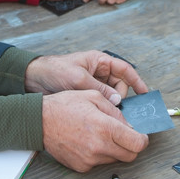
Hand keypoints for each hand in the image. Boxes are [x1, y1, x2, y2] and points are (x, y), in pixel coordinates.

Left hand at [25, 50, 148, 103]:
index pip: (124, 70)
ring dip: (112, 105)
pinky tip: (102, 116)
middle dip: (121, 97)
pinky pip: (102, 103)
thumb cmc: (55, 70)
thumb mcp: (78, 78)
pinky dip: (104, 109)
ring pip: (112, 97)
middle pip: (120, 86)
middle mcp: (99, 73)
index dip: (136, 81)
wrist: (34, 79)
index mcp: (99, 62)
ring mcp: (94, 85)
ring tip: (109, 114)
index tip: (145, 93)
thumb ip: (98, 88)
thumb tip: (116, 101)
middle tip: (119, 109)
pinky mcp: (87, 96)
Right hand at [42, 90, 148, 171]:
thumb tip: (129, 124)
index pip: (137, 143)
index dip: (143, 140)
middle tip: (125, 135)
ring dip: (114, 149)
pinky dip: (99, 154)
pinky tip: (89, 141)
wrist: (39, 122)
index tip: (141, 136)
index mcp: (105, 128)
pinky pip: (99, 163)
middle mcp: (99, 147)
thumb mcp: (93, 97)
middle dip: (131, 146)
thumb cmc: (64, 106)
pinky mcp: (81, 167)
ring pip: (114, 159)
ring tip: (101, 134)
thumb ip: (115, 111)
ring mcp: (89, 160)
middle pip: (130, 156)